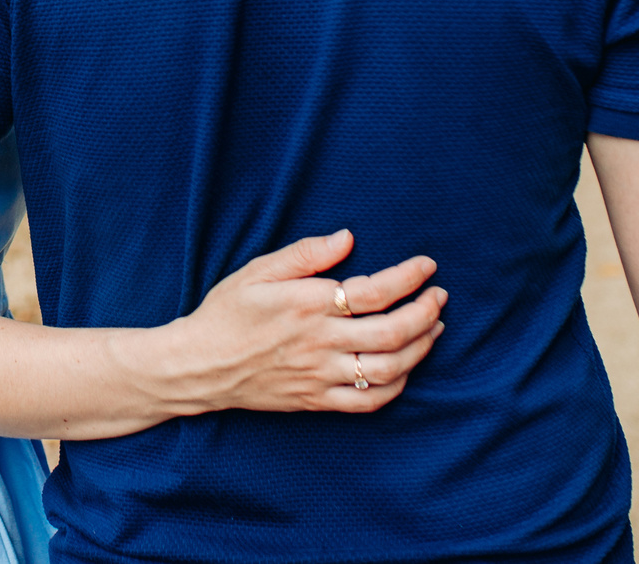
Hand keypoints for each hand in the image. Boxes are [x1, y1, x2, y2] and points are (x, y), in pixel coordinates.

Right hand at [146, 230, 446, 415]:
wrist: (199, 365)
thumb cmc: (226, 313)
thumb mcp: (257, 272)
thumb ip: (305, 254)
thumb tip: (347, 237)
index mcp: (307, 305)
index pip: (374, 291)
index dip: (409, 278)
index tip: (427, 266)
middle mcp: (320, 342)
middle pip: (393, 332)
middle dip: (426, 312)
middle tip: (439, 297)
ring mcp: (321, 375)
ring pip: (389, 368)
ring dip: (420, 348)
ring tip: (433, 329)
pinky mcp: (317, 401)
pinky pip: (369, 400)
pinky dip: (396, 385)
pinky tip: (405, 368)